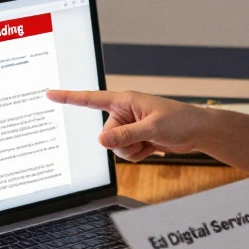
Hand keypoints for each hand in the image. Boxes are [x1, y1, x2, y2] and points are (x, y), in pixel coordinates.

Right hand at [46, 89, 206, 160]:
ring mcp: (129, 127)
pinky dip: (137, 154)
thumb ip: (126, 135)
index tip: (50, 94)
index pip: (91, 99)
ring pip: (115, 148)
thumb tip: (101, 141)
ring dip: (131, 150)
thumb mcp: (152, 128)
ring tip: (149, 142)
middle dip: (122, 142)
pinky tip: (151, 147)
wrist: (197, 132)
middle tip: (144, 138)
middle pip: (106, 135)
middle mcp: (124, 112)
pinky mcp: (135, 138)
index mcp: (125, 100)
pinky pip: (125, 153)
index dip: (70, 97)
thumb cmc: (180, 121)